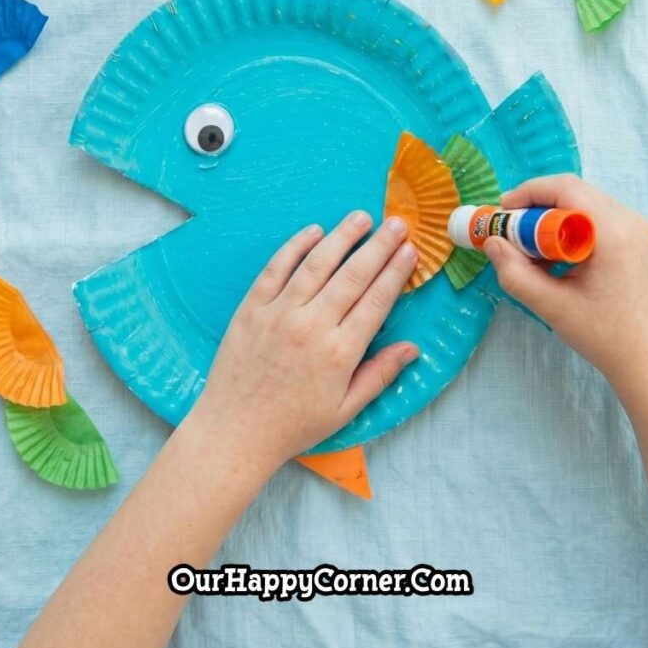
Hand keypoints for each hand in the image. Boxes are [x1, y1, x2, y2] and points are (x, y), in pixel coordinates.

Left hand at [189, 212, 418, 473]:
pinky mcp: (251, 308)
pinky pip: (276, 269)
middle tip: (396, 223)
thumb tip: (413, 348)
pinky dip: (295, 247)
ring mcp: (279, 313)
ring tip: (361, 217)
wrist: (235, 430)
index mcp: (339, 353)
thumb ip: (380, 375)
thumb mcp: (345, 409)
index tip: (410, 250)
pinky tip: (314, 231)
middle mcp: (311, 326)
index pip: (376, 301)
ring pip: (316, 264)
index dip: (395, 272)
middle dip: (378, 246)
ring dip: (341, 237)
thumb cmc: (293, 425)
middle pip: (352, 275)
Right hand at [483, 175, 647, 400]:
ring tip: (530, 248)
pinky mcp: (639, 242)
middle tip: (510, 229)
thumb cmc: (604, 335)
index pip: (566, 189)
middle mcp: (630, 221)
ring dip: (553, 219)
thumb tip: (491, 243)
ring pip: (586, 205)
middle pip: (576, 193)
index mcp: (612, 231)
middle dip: (537, 206)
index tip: (501, 212)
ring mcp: (638, 230)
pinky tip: (555, 259)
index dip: (528, 193)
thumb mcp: (551, 305)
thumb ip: (515, 273)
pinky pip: (598, 220)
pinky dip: (571, 230)